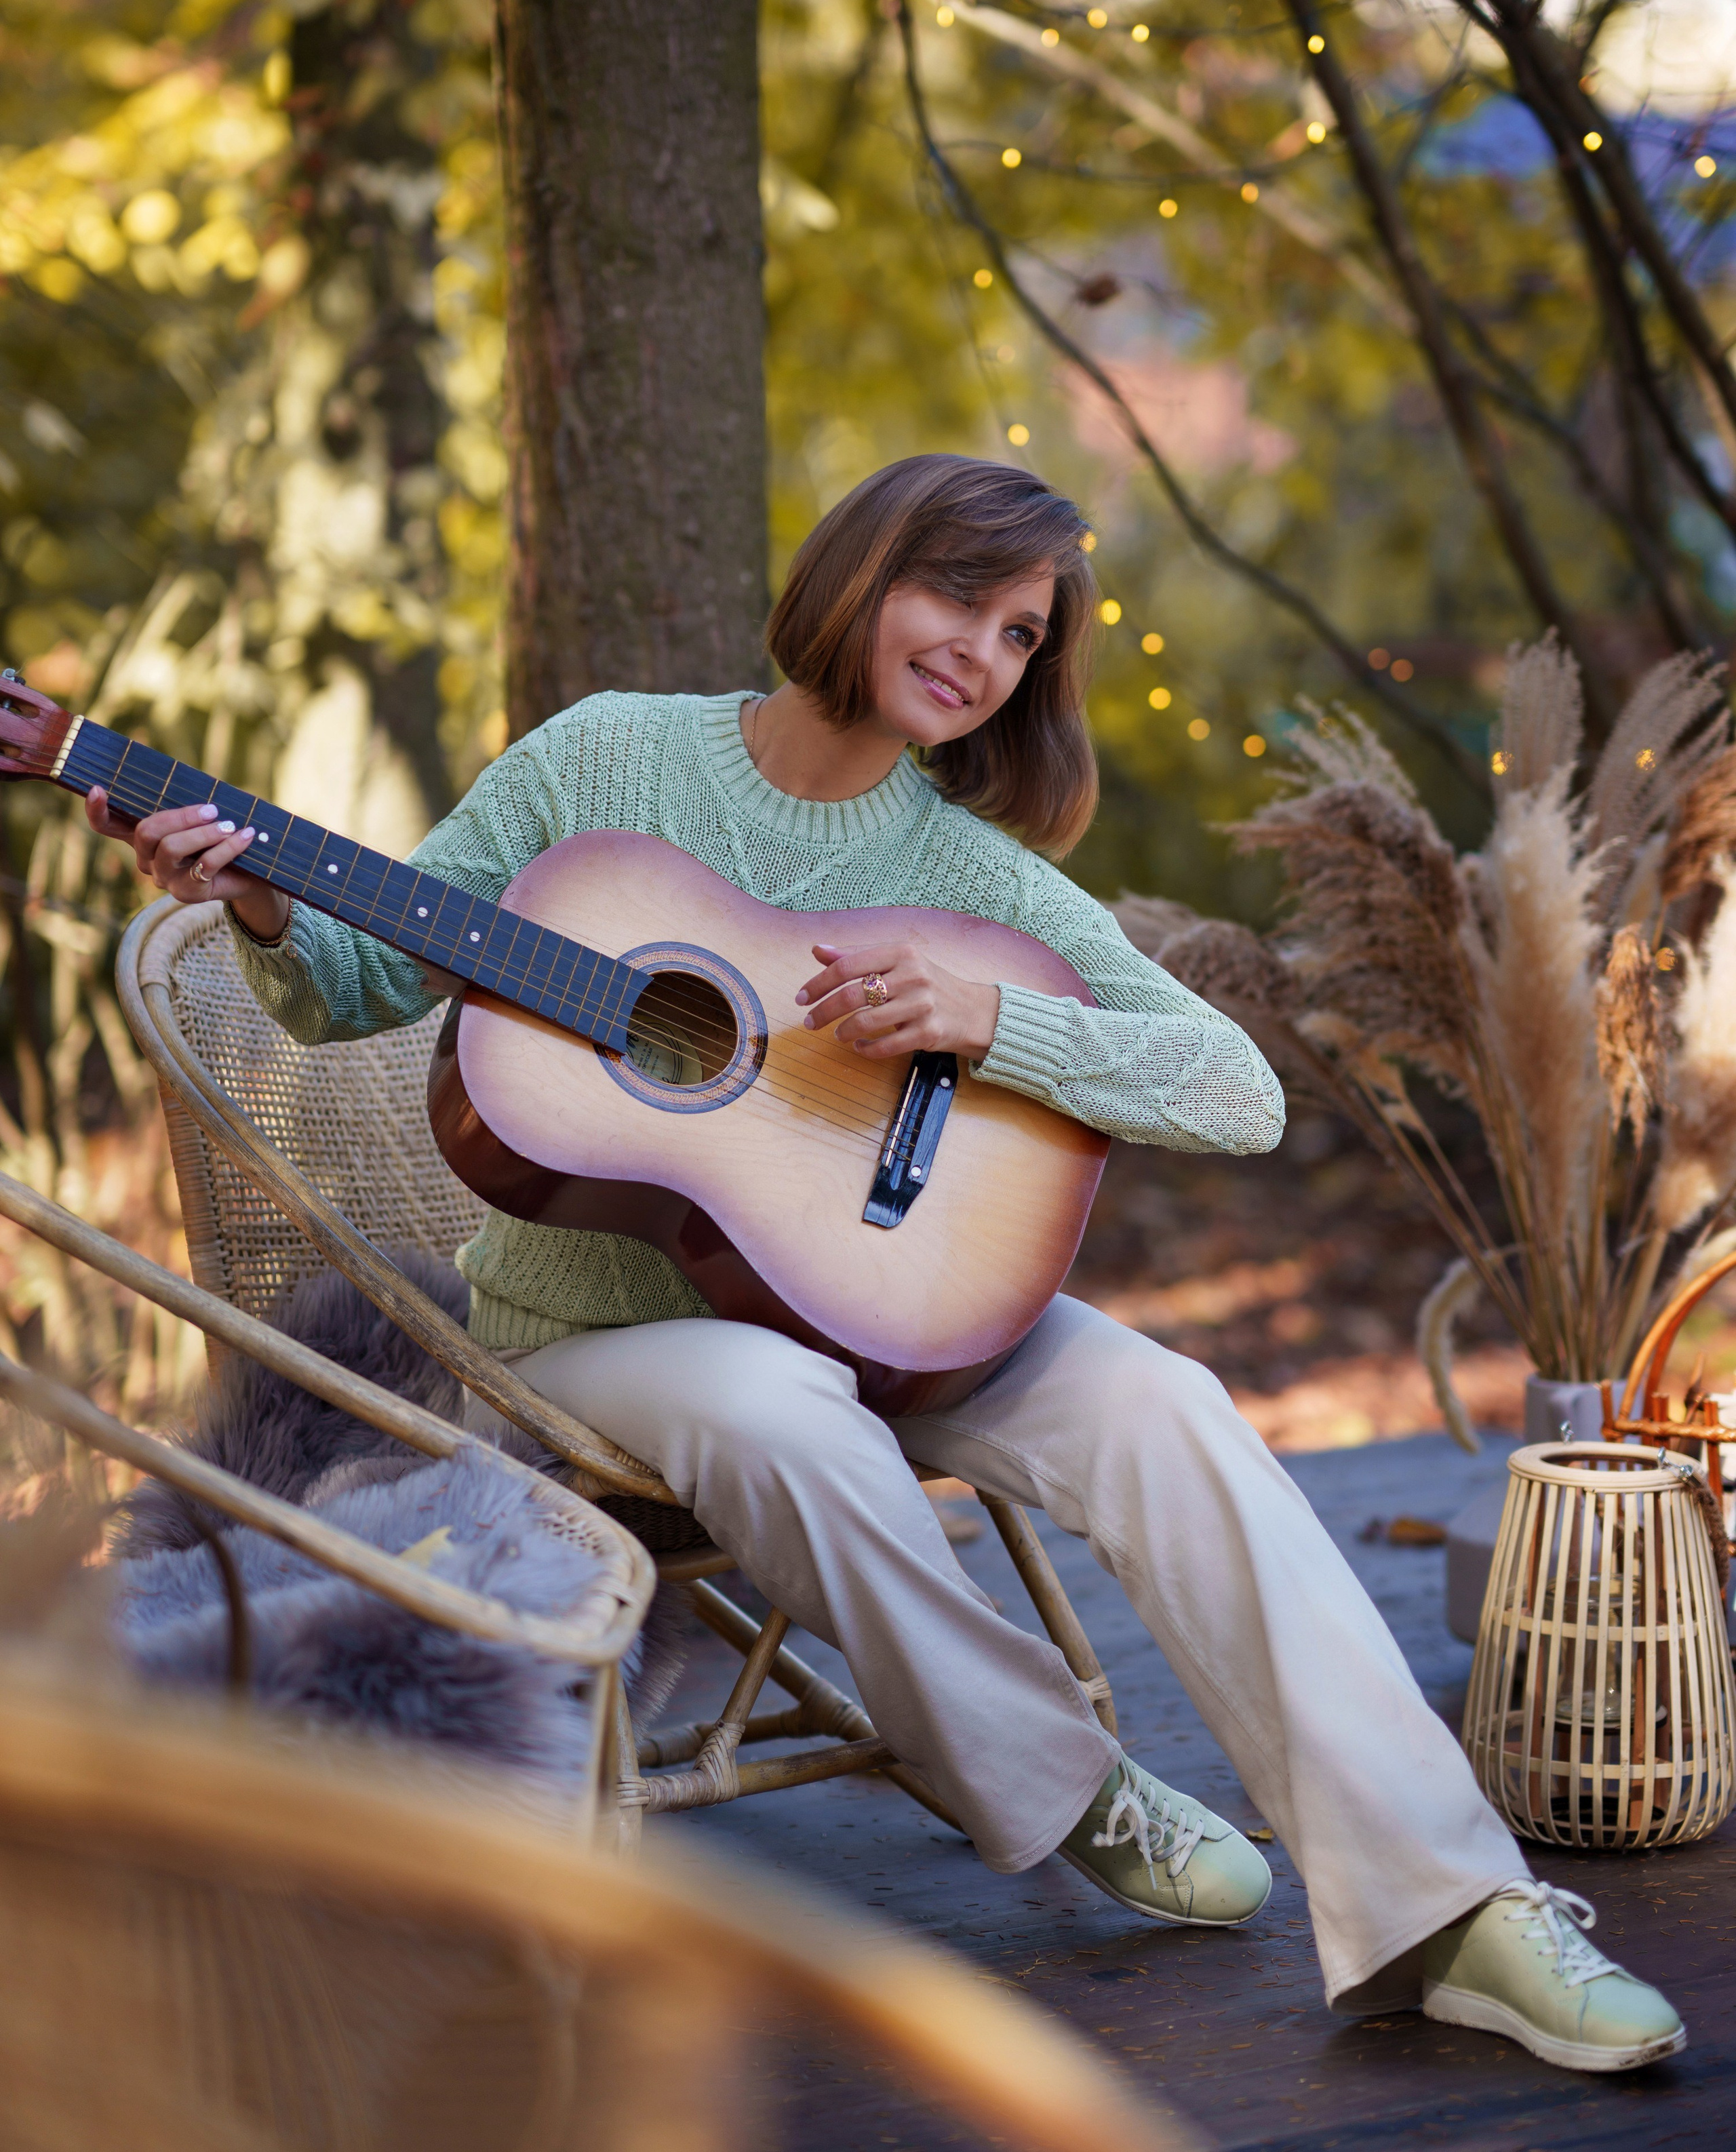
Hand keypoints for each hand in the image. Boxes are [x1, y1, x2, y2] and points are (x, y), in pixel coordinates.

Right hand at [84, 790, 289, 942]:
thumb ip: (187, 806)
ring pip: (171, 849)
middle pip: (146, 832)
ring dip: (204, 833)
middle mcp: (147, 860)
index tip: (97, 788)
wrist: (249, 875)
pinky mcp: (188, 893)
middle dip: (180, 816)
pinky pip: (204, 865)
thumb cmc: (221, 838)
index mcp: (143, 839)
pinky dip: (228, 848)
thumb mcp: (201, 819)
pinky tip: (245, 836)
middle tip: (212, 809)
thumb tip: (190, 781)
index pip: (108, 826)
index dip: (96, 811)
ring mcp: (165, 879)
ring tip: (229, 825)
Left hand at [796, 941, 999, 1060]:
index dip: (818, 983)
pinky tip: (860, 1047)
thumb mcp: (896, 961)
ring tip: (837, 1034)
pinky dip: (866, 1049)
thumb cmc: (925, 983)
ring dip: (843, 1031)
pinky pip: (886, 1046)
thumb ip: (857, 956)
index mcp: (901, 952)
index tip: (801, 997)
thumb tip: (818, 950)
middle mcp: (913, 975)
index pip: (847, 965)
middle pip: (852, 994)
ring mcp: (922, 1005)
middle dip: (823, 1011)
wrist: (971, 1010)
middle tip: (809, 1022)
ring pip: (866, 1021)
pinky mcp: (929, 1032)